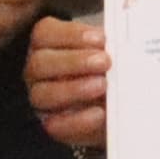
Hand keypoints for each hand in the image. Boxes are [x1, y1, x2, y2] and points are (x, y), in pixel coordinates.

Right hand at [24, 17, 109, 148]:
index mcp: (47, 44)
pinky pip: (55, 125)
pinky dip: (78, 120)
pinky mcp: (52, 124)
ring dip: (74, 89)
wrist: (119, 104)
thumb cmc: (110, 69)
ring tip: (103, 86)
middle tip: (105, 62)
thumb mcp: (111, 53)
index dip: (71, 35)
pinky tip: (99, 113)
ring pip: (42, 94)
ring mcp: (41, 98)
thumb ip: (111, 48)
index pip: (45, 33)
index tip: (100, 39)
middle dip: (74, 62)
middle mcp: (38, 71)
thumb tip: (121, 47)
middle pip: (40, 63)